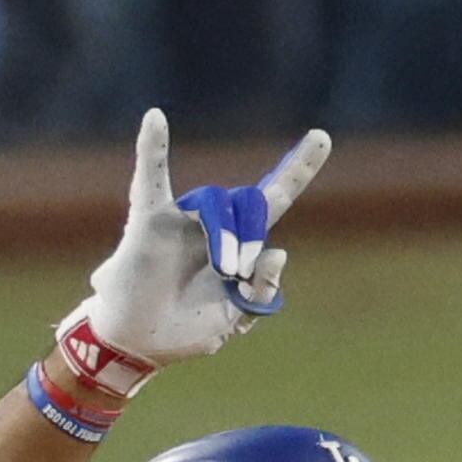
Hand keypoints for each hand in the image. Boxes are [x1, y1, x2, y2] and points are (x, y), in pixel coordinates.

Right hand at [50, 114, 331, 415]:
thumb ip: (261, 293)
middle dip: (250, 240)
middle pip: (248, 206)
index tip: (322, 137)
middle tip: (237, 274)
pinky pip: (150, 178)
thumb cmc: (186, 328)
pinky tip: (155, 120)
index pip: (275, 197)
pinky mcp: (148, 221)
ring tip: (223, 271)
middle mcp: (212, 222)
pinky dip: (151, 149)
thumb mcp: (236, 319)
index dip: (299, 168)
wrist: (139, 342)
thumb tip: (279, 251)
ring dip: (225, 237)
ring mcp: (180, 217)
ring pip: (215, 203)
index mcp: (240, 242)